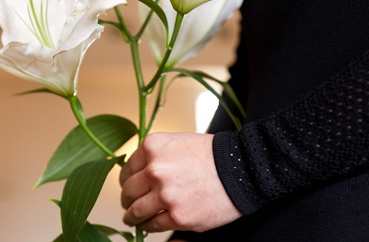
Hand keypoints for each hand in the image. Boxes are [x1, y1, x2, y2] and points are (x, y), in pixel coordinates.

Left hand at [118, 132, 241, 232]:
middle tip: (128, 204)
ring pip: (137, 211)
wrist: (242, 169)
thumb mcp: (179, 142)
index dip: (126, 181)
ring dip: (132, 216)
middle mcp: (154, 170)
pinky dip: (148, 226)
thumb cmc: (213, 155)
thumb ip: (157, 155)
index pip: (128, 169)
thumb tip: (140, 172)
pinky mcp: (178, 216)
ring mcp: (165, 195)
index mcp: (153, 147)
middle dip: (127, 199)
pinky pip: (153, 225)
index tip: (128, 187)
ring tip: (132, 219)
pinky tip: (148, 225)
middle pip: (129, 191)